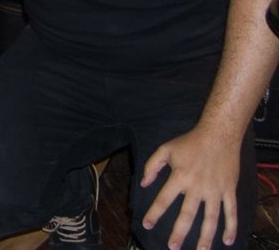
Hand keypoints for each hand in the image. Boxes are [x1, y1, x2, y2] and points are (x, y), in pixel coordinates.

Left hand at [140, 127, 239, 249]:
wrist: (218, 135)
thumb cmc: (190, 142)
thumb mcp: (165, 149)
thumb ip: (152, 166)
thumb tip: (144, 183)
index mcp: (180, 177)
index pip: (163, 199)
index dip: (154, 213)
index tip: (147, 225)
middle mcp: (197, 187)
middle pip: (187, 214)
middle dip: (179, 232)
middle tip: (173, 247)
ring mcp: (215, 190)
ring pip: (211, 218)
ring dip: (206, 236)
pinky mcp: (229, 190)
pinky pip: (231, 212)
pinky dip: (231, 227)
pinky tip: (227, 241)